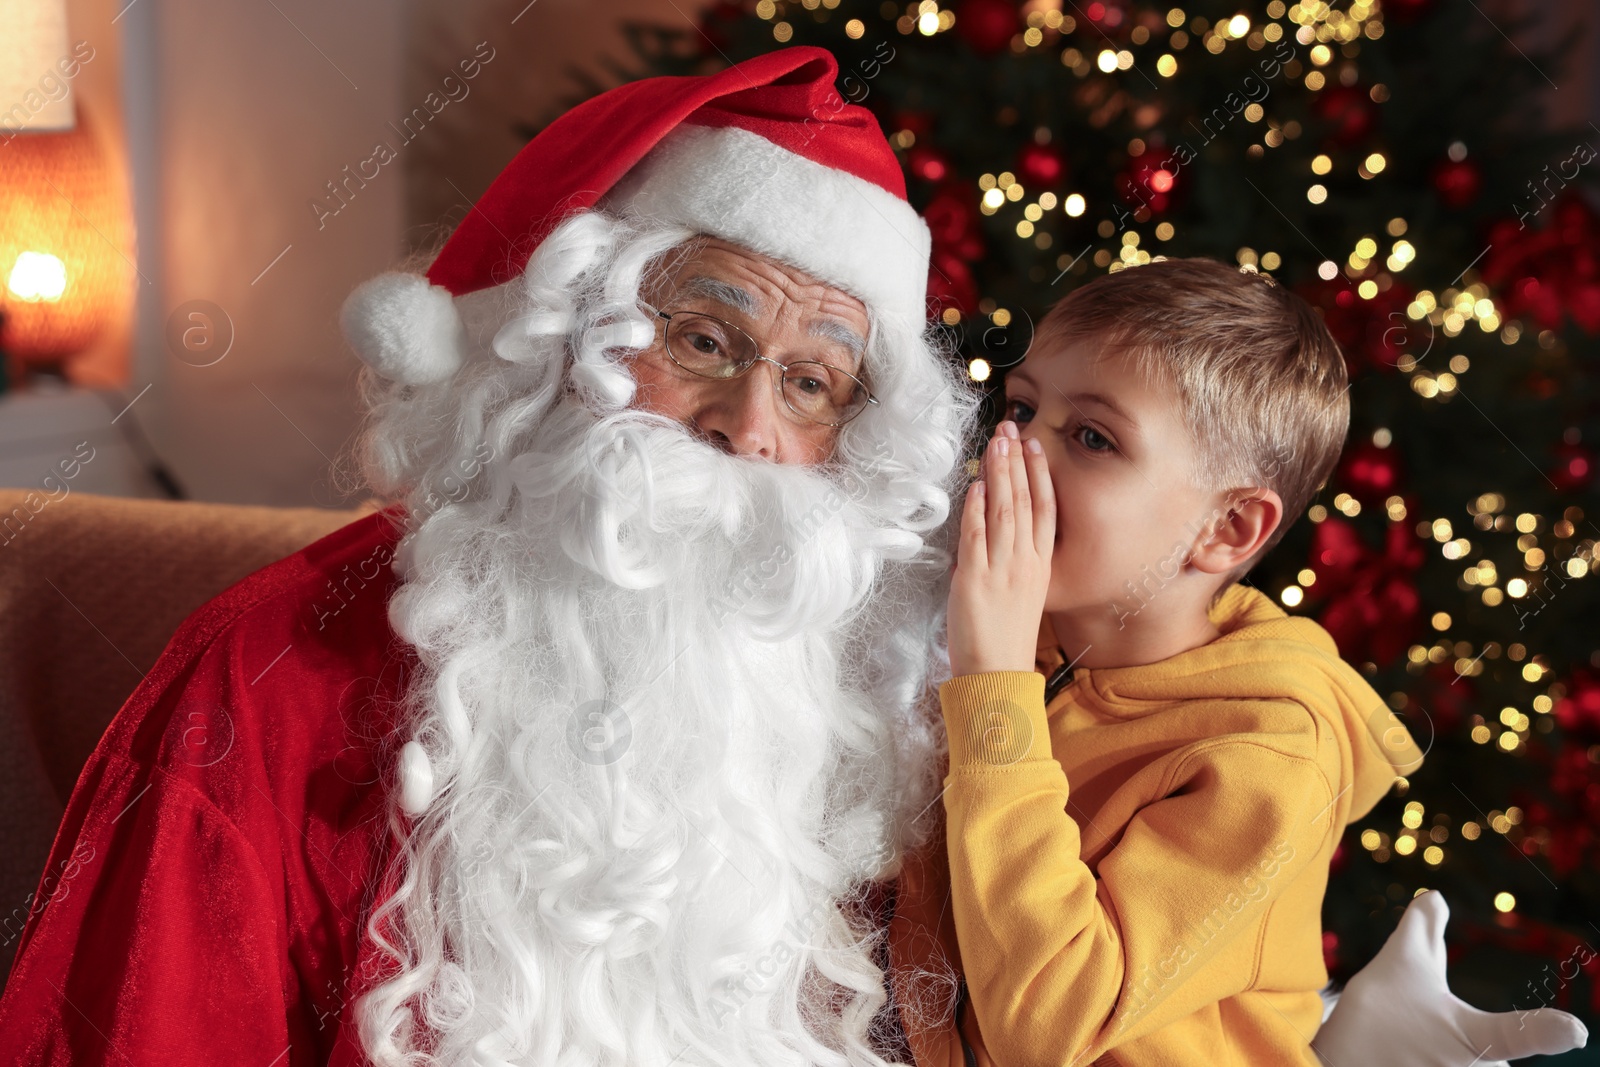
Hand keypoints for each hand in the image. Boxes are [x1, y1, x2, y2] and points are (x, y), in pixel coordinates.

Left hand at [946, 420, 1055, 676]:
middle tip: (1010, 429)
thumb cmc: (1004, 640)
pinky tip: (975, 486)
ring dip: (997, 474)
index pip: (1045, 510)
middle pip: (1024, 502)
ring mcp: (1001, 570)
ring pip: (1003, 511)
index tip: (1033, 447)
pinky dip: (976, 509)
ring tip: (995, 444)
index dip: (1039, 475)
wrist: (997, 676)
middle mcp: (1025, 563)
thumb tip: (983, 541)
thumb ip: (1006, 565)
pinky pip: (976, 537)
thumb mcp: (1018, 596)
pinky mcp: (975, 579)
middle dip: (1016, 462)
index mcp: (1040, 566)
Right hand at [1312, 891, 1586, 1066]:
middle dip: (1459, 1048)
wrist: (1330, 1066)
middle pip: (1492, 1060)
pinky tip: (1409, 1062)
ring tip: (1405, 1057)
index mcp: (1472, 1036)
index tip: (1575, 1032)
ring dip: (1441, 1059)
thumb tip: (1436, 896)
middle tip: (1415, 1038)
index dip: (1547, 1032)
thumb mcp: (1398, 966)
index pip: (1518, 1034)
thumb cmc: (1374, 1017)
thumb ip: (1422, 932)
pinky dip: (1431, 1065)